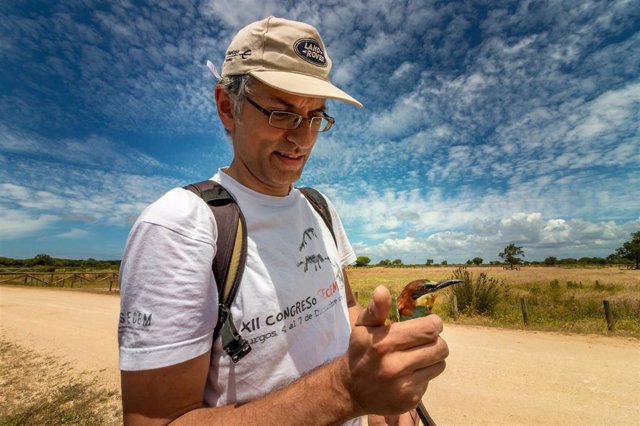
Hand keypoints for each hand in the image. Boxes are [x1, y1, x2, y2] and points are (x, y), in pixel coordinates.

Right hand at [341, 285, 447, 415]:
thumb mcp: (363, 326)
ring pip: (439, 364)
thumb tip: (382, 289)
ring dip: (432, 358)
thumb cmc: (360, 351)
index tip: (430, 323)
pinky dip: (423, 375)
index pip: (429, 329)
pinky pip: (430, 380)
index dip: (434, 324)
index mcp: (384, 343)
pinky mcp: (410, 400)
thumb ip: (376, 308)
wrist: (350, 389)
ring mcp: (403, 385)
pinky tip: (408, 373)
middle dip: (436, 340)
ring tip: (417, 356)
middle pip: (440, 347)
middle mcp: (394, 365)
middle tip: (424, 340)